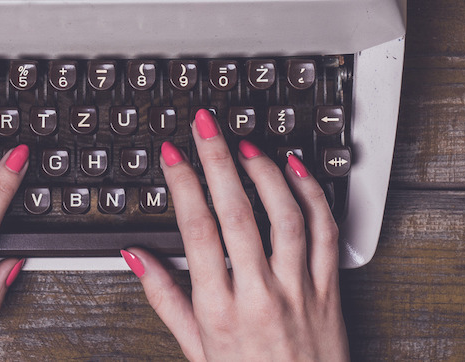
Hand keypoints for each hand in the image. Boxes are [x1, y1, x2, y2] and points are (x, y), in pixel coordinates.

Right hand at [122, 108, 348, 360]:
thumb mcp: (195, 347)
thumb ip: (165, 297)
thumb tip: (135, 257)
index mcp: (220, 310)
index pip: (198, 232)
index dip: (183, 186)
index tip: (172, 155)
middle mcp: (260, 296)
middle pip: (238, 213)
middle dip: (218, 160)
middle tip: (205, 125)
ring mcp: (299, 291)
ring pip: (286, 216)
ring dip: (265, 172)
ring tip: (245, 145)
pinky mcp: (330, 291)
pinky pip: (326, 233)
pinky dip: (313, 195)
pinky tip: (296, 170)